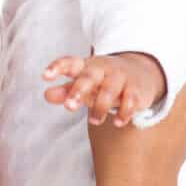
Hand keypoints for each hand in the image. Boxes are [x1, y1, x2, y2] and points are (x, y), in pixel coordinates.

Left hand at [42, 52, 166, 126]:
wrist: (141, 71)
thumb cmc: (103, 80)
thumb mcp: (84, 83)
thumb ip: (65, 91)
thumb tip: (46, 95)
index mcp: (86, 66)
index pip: (69, 63)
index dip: (57, 68)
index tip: (45, 76)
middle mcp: (102, 69)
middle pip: (89, 77)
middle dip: (79, 91)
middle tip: (69, 107)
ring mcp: (120, 78)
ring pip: (109, 90)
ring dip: (100, 107)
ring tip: (93, 121)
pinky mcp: (136, 90)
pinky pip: (130, 100)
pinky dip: (124, 112)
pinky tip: (118, 122)